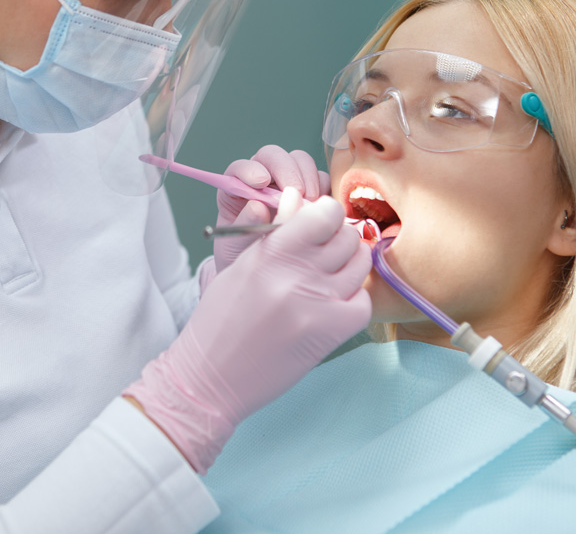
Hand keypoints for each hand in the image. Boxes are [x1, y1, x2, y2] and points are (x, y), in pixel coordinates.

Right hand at [124, 193, 371, 472]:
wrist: (212, 376)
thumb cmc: (221, 318)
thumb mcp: (241, 264)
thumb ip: (274, 233)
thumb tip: (300, 198)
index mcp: (271, 253)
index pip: (325, 214)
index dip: (327, 213)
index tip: (321, 221)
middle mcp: (297, 275)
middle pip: (348, 237)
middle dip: (339, 238)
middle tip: (324, 250)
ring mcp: (318, 305)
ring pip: (359, 264)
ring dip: (349, 266)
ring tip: (328, 277)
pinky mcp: (332, 333)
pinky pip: (363, 301)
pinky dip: (353, 299)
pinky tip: (333, 304)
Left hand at [214, 144, 330, 272]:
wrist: (263, 273)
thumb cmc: (243, 254)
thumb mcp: (236, 246)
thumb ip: (245, 225)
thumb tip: (258, 207)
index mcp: (237, 188)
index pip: (240, 167)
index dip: (250, 169)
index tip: (260, 182)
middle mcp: (262, 180)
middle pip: (274, 156)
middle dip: (286, 170)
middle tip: (296, 192)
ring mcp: (287, 183)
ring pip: (300, 161)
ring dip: (308, 178)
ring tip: (308, 203)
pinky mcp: (309, 192)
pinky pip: (321, 178)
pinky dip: (323, 189)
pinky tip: (320, 209)